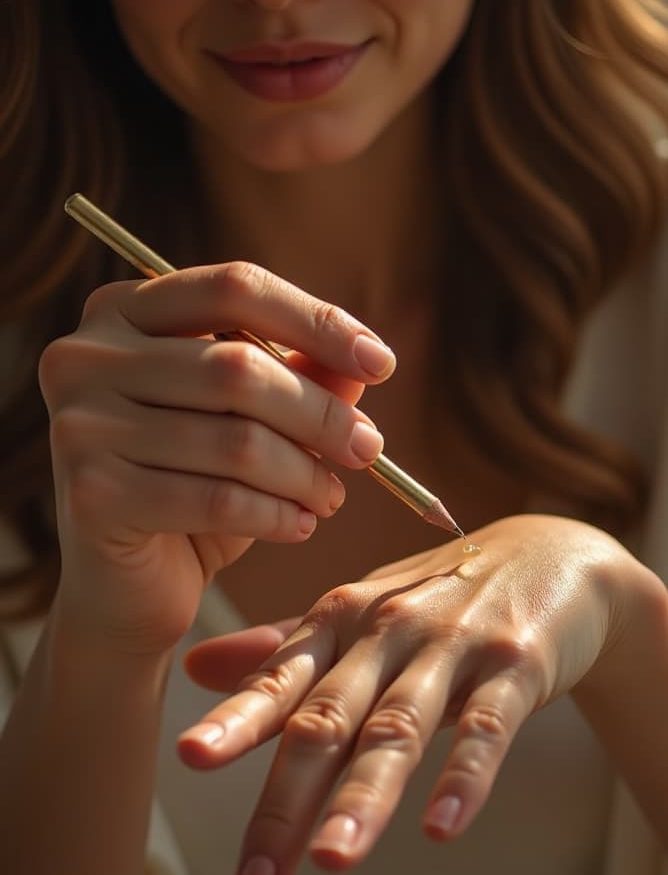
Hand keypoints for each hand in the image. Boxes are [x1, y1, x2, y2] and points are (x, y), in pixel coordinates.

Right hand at [37, 262, 395, 651]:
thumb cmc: (192, 487)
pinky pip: (217, 499)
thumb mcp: (249, 423)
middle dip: (321, 414)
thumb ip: (298, 379)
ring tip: (331, 496)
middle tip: (367, 449)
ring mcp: (79, 423)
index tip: (380, 363)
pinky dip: (276, 515)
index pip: (233, 288)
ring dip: (305, 474)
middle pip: (239, 368)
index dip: (316, 321)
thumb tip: (363, 364)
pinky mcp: (91, 494)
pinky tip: (300, 526)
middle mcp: (86, 356)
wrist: (126, 585)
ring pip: (236, 441)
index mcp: (122, 310)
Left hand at [178, 514, 661, 874]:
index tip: (189, 761)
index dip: (235, 720)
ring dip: (365, 795)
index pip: (281, 680)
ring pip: (400, 726)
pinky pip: (488, 726)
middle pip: (329, 720)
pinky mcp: (517, 663)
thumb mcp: (362, 612)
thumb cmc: (441, 595)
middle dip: (287, 801)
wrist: (553, 554)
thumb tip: (193, 669)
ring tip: (332, 861)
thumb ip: (285, 650)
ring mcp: (454, 644)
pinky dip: (465, 775)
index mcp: (344, 618)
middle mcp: (389, 628)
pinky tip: (441, 827)